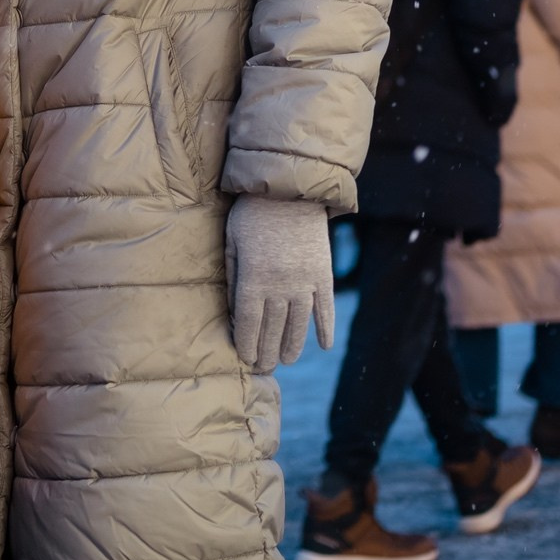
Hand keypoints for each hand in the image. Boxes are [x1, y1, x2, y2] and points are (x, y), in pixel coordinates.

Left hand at [226, 196, 334, 372]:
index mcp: (254, 279)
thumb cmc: (252, 214)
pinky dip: (326, 328)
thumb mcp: (232, 242)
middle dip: (267, 353)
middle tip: (263, 369)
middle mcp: (281, 286)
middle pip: (273, 330)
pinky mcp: (324, 274)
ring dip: (293, 346)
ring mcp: (305, 282)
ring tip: (286, 361)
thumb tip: (235, 313)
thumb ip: (234, 278)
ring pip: (299, 325)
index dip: (247, 345)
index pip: (249, 324)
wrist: (290, 190)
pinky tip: (323, 346)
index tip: (245, 360)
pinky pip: (326, 308)